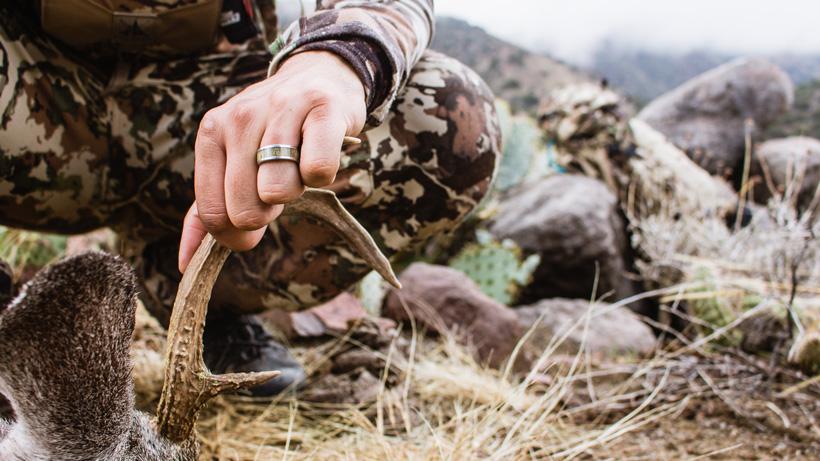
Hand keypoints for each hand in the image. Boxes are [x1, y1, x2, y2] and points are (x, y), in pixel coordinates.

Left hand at [178, 51, 366, 271]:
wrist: (319, 77)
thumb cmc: (272, 132)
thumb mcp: (230, 162)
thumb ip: (206, 209)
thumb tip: (184, 263)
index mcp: (211, 132)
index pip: (213, 213)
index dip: (236, 235)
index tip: (255, 224)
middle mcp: (240, 117)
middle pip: (246, 209)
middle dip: (268, 212)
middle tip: (278, 186)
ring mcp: (280, 109)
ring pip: (279, 191)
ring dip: (296, 191)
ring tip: (297, 165)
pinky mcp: (322, 109)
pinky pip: (317, 171)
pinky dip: (324, 176)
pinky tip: (319, 152)